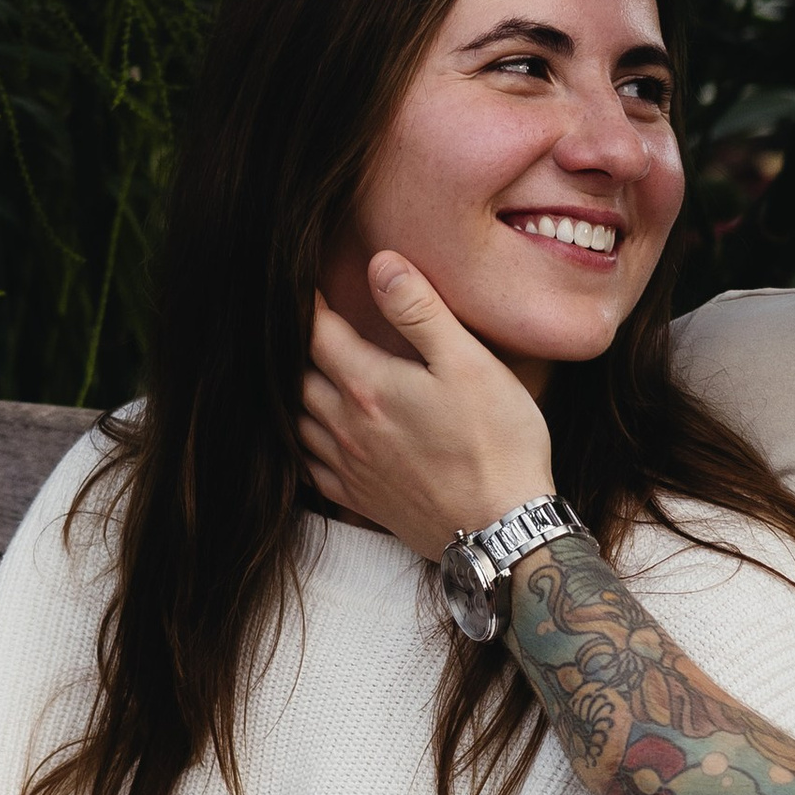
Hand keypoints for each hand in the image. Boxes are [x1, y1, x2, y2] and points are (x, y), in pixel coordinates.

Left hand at [302, 256, 555, 560]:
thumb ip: (421, 312)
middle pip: (297, 377)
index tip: (301, 286)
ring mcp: (351, 467)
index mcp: (369, 386)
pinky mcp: (361, 499)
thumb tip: (380, 265)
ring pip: (297, 421)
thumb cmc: (497, 442)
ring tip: (297, 372)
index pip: (318, 334)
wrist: (502, 529)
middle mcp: (347, 426)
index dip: (306, 306)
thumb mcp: (469, 363)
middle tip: (298, 327)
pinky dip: (299, 444)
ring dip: (292, 394)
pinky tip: (309, 436)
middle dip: (295, 348)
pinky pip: (309, 468)